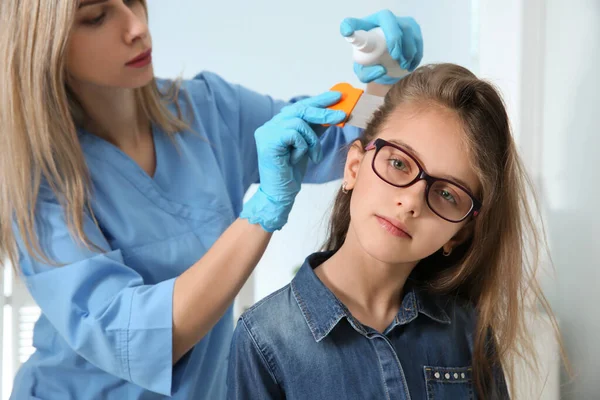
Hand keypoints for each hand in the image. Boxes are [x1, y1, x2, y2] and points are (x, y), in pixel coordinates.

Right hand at [240, 92, 345, 231]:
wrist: (280, 193)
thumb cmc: (292, 171)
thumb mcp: (308, 144)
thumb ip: (316, 128)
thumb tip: (334, 113)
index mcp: (279, 124)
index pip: (301, 106)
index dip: (320, 100)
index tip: (338, 96)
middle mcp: (270, 125)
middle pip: (301, 109)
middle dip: (324, 112)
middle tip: (342, 115)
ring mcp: (267, 131)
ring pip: (300, 123)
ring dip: (312, 140)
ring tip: (313, 155)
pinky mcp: (268, 141)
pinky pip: (294, 134)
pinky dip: (302, 147)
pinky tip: (296, 159)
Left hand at [341, 9, 422, 84]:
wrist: (386, 62)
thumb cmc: (371, 63)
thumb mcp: (364, 72)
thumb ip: (366, 75)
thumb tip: (381, 69)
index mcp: (364, 28)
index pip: (353, 23)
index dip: (350, 26)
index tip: (348, 32)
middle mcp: (380, 20)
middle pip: (389, 20)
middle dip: (395, 39)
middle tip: (397, 57)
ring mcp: (397, 21)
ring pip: (407, 28)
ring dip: (409, 47)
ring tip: (405, 64)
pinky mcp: (411, 27)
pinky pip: (417, 36)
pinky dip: (417, 51)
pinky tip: (412, 63)